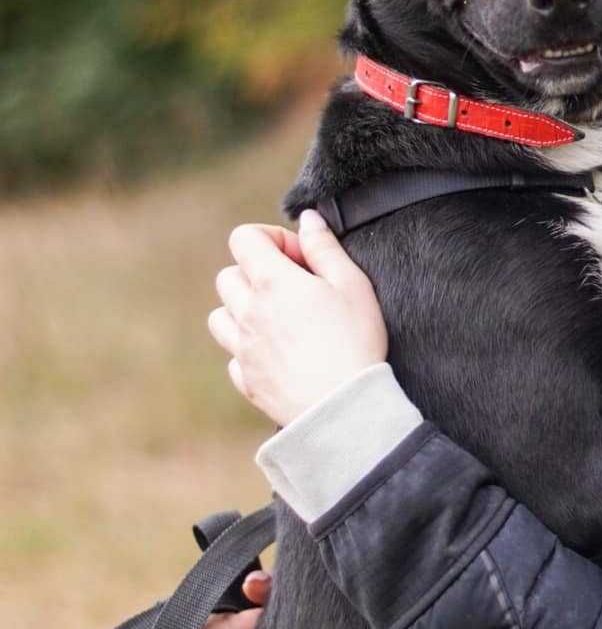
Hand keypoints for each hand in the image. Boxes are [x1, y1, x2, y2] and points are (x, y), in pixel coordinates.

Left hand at [208, 209, 388, 427]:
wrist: (344, 409)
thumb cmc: (355, 342)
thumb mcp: (352, 284)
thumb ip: (324, 247)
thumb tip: (307, 219)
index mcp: (272, 283)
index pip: (243, 238)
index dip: (271, 239)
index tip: (299, 257)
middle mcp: (248, 313)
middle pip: (228, 276)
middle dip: (256, 273)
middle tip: (294, 289)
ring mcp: (242, 349)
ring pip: (220, 315)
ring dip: (243, 310)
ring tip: (279, 320)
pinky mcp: (246, 380)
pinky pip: (233, 356)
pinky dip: (248, 349)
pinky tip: (279, 354)